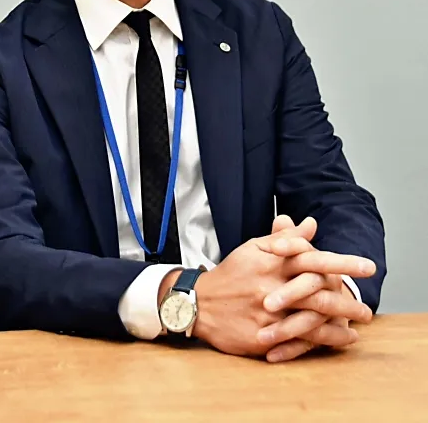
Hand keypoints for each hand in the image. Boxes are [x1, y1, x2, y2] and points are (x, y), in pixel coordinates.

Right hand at [192, 217, 369, 357]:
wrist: (199, 302)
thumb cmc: (232, 273)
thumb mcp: (255, 249)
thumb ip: (286, 239)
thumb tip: (311, 224)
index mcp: (272, 262)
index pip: (313, 258)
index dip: (342, 262)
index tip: (367, 265)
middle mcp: (272, 286)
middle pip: (317, 291)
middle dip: (346, 299)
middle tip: (366, 307)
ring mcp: (267, 313)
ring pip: (311, 318)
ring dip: (339, 323)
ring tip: (358, 325)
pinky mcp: (263, 335)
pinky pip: (298, 340)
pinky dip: (322, 341)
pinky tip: (338, 340)